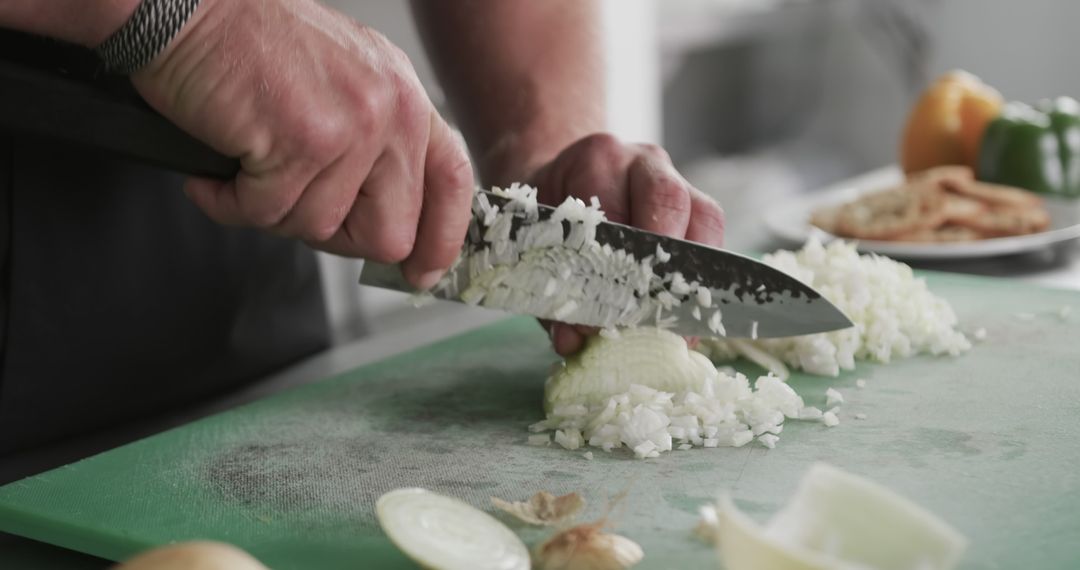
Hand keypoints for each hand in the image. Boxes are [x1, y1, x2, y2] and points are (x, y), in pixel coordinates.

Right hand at [131, 0, 473, 289]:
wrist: (184, 7)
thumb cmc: (247, 44)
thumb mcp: (341, 82)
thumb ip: (373, 147)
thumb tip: (384, 224)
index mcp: (405, 96)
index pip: (452, 180)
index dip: (440, 238)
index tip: (422, 271)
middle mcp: (391, 110)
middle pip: (390, 233)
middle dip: (334, 237)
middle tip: (291, 204)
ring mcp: (352, 127)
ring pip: (319, 228)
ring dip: (269, 210)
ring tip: (245, 165)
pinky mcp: (303, 142)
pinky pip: (267, 214)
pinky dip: (228, 203)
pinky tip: (216, 172)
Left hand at [527, 133, 725, 355]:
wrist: (561, 178)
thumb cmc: (548, 212)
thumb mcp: (534, 239)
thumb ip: (550, 290)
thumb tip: (572, 341)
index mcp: (596, 160)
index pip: (614, 212)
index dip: (612, 268)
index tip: (603, 318)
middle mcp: (643, 161)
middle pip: (671, 201)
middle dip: (663, 264)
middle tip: (650, 315)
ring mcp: (677, 178)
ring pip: (706, 217)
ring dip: (694, 275)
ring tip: (678, 325)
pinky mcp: (696, 203)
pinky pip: (712, 237)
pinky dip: (701, 281)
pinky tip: (685, 318)